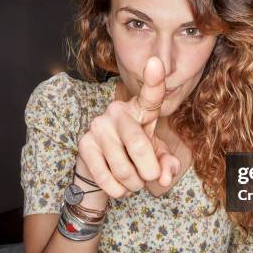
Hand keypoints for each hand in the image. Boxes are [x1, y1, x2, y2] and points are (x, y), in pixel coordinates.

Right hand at [76, 56, 180, 198]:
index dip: (154, 81)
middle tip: (150, 178)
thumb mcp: (156, 156)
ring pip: (123, 167)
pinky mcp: (84, 144)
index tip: (157, 63)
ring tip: (133, 182)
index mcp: (140, 109)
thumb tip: (165, 177)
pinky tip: (120, 187)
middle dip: (149, 171)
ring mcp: (98, 126)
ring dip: (134, 184)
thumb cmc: (134, 155)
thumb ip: (168, 164)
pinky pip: (106, 176)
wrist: (100, 165)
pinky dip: (117, 190)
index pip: (150, 96)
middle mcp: (117, 111)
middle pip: (138, 144)